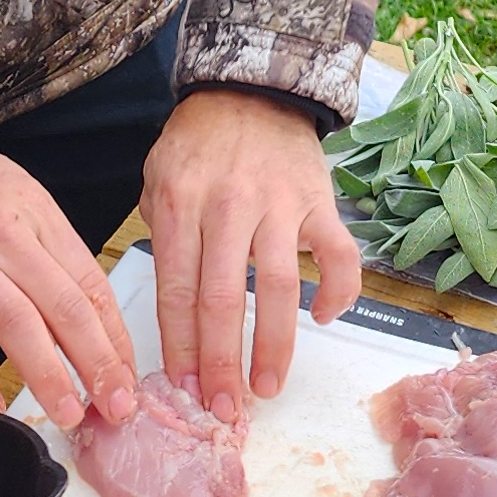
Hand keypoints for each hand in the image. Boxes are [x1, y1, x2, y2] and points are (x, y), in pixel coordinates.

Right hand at [0, 113, 136, 424]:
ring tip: (68, 414)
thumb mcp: (13, 190)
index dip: (116, 337)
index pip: (91, 283)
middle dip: (98, 364)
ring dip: (47, 376)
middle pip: (65, 308)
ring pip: (15, 324)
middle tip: (116, 408)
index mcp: (36, 214)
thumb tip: (80, 301)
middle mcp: (4, 236)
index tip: (128, 376)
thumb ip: (45, 244)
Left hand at [143, 88, 361, 420]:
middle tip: (224, 409)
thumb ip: (161, 236)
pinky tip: (325, 319)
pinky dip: (338, 291)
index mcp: (181, 203)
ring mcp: (279, 204)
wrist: (251, 88)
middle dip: (221, 360)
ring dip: (275, 344)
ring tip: (268, 387)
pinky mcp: (321, 202)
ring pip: (280, 286)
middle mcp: (229, 205)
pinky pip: (339, 255)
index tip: (182, 389)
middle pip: (223, 297)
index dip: (179, 345)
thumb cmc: (198, 145)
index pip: (176, 288)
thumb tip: (169, 315)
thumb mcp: (158, 178)